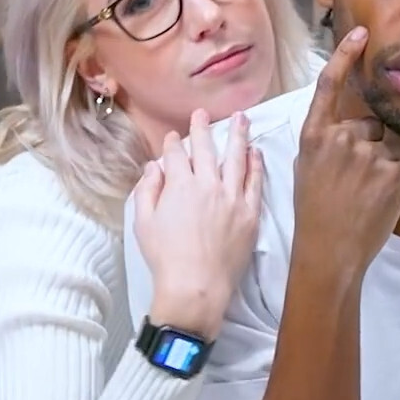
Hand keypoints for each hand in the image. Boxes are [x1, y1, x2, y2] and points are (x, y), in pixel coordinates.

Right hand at [131, 108, 263, 338]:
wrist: (196, 286)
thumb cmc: (165, 258)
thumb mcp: (143, 223)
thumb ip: (147, 191)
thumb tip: (153, 168)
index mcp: (180, 186)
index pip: (177, 155)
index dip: (173, 144)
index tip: (173, 137)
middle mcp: (208, 185)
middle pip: (207, 149)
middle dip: (203, 128)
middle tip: (203, 113)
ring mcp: (232, 198)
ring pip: (236, 158)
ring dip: (238, 135)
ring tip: (241, 118)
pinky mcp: (249, 214)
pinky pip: (255, 182)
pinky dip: (256, 165)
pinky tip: (256, 152)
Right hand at [293, 26, 399, 270]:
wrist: (329, 252)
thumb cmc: (316, 213)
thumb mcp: (308, 168)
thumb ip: (328, 141)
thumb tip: (353, 127)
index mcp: (315, 136)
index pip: (330, 85)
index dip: (346, 56)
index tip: (361, 34)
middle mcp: (342, 138)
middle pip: (370, 126)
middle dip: (369, 147)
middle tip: (353, 183)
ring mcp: (370, 154)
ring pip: (390, 149)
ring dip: (384, 169)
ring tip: (364, 196)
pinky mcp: (395, 172)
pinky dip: (398, 184)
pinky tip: (380, 202)